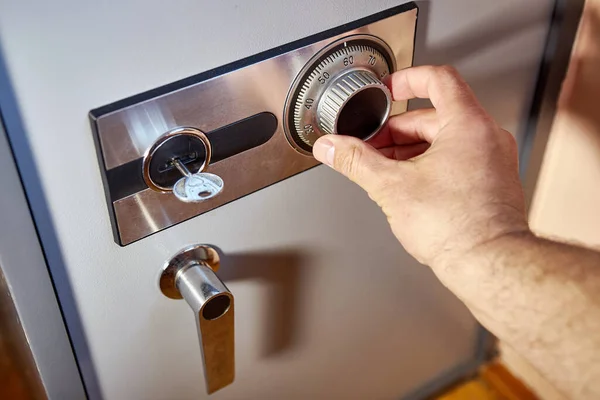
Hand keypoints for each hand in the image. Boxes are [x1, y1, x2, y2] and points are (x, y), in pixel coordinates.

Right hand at [313, 65, 529, 268]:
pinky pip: (458, 159)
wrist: (489, 265)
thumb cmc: (457, 228)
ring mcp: (494, 160)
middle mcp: (487, 137)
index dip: (407, 79)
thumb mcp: (391, 187)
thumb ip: (356, 161)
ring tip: (386, 169)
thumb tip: (331, 147)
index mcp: (468, 125)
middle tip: (372, 146)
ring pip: (446, 140)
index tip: (389, 89)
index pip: (438, 79)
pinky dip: (431, 164)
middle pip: (435, 115)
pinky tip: (410, 185)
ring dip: (412, 149)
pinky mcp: (493, 182)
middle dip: (397, 130)